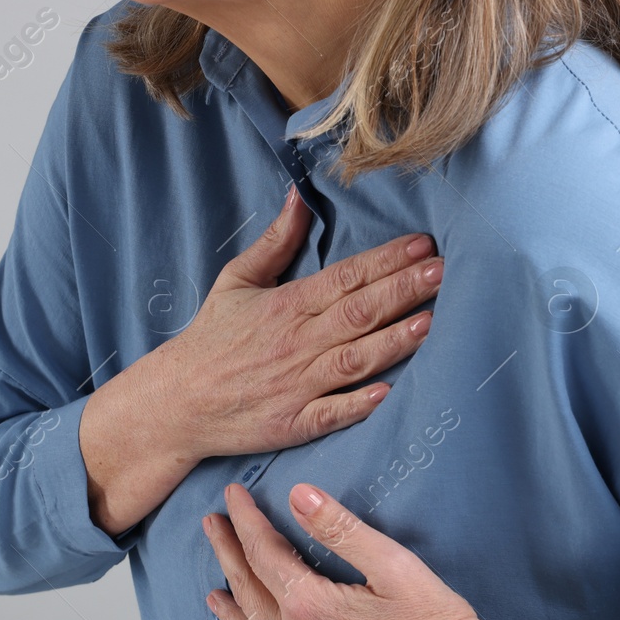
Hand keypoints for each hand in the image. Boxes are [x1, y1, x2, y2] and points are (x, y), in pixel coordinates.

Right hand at [158, 184, 443, 459]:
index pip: (345, 278)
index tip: (423, 245)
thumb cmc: (211, 339)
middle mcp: (295, 343)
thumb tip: (300, 195)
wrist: (175, 402)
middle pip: (357, 313)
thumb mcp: (236, 280)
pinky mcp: (292, 424)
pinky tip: (389, 391)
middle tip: (443, 273)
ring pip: (353, 360)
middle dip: (403, 292)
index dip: (386, 261)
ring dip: (393, 342)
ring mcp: (295, 386)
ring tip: (431, 321)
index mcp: (286, 306)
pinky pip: (331, 414)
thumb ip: (276, 241)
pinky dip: (358, 403)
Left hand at [202, 481, 490, 619]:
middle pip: (248, 589)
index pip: (264, 552)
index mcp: (311, 606)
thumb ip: (340, 529)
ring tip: (213, 591)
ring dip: (232, 606)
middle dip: (228, 552)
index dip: (247, 521)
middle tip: (211, 525)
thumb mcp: (393, 564)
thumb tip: (299, 494)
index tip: (233, 495)